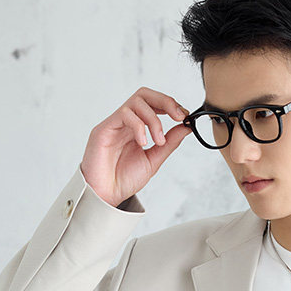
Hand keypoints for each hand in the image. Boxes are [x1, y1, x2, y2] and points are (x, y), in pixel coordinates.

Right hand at [80, 86, 192, 207]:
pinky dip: (139, 126)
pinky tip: (143, 143)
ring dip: (154, 119)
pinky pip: (124, 114)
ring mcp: (114, 124)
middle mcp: (125, 122)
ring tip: (158, 140)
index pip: (153, 103)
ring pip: (136, 102)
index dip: (171, 105)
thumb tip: (186, 127)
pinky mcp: (104, 129)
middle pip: (145, 94)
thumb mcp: (154, 160)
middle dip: (166, 101)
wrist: (106, 195)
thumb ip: (169, 143)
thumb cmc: (124, 179)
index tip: (185, 117)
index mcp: (136, 127)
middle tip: (179, 117)